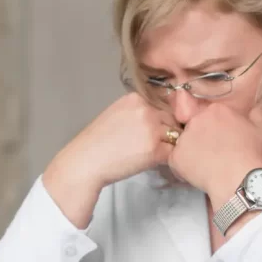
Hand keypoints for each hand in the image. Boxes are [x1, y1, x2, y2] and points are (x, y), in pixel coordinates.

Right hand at [43, 92, 178, 226]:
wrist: (85, 162)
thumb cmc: (96, 142)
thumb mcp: (116, 114)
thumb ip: (137, 112)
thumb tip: (158, 119)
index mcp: (135, 98)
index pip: (162, 106)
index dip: (160, 120)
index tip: (151, 132)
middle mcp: (146, 110)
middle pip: (172, 120)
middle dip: (167, 133)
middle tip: (152, 146)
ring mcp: (152, 129)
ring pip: (175, 136)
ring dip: (168, 146)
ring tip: (152, 155)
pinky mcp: (155, 150)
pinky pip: (173, 153)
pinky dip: (167, 159)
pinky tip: (154, 163)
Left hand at [168, 97, 261, 202]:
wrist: (238, 180)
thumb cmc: (252, 153)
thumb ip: (260, 112)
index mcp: (216, 110)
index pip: (210, 115)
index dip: (216, 128)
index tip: (223, 140)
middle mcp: (196, 120)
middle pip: (195, 126)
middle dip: (203, 137)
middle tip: (215, 153)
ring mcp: (183, 139)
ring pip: (185, 143)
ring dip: (192, 152)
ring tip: (206, 165)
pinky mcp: (175, 158)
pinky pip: (176, 161)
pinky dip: (184, 167)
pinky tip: (198, 174)